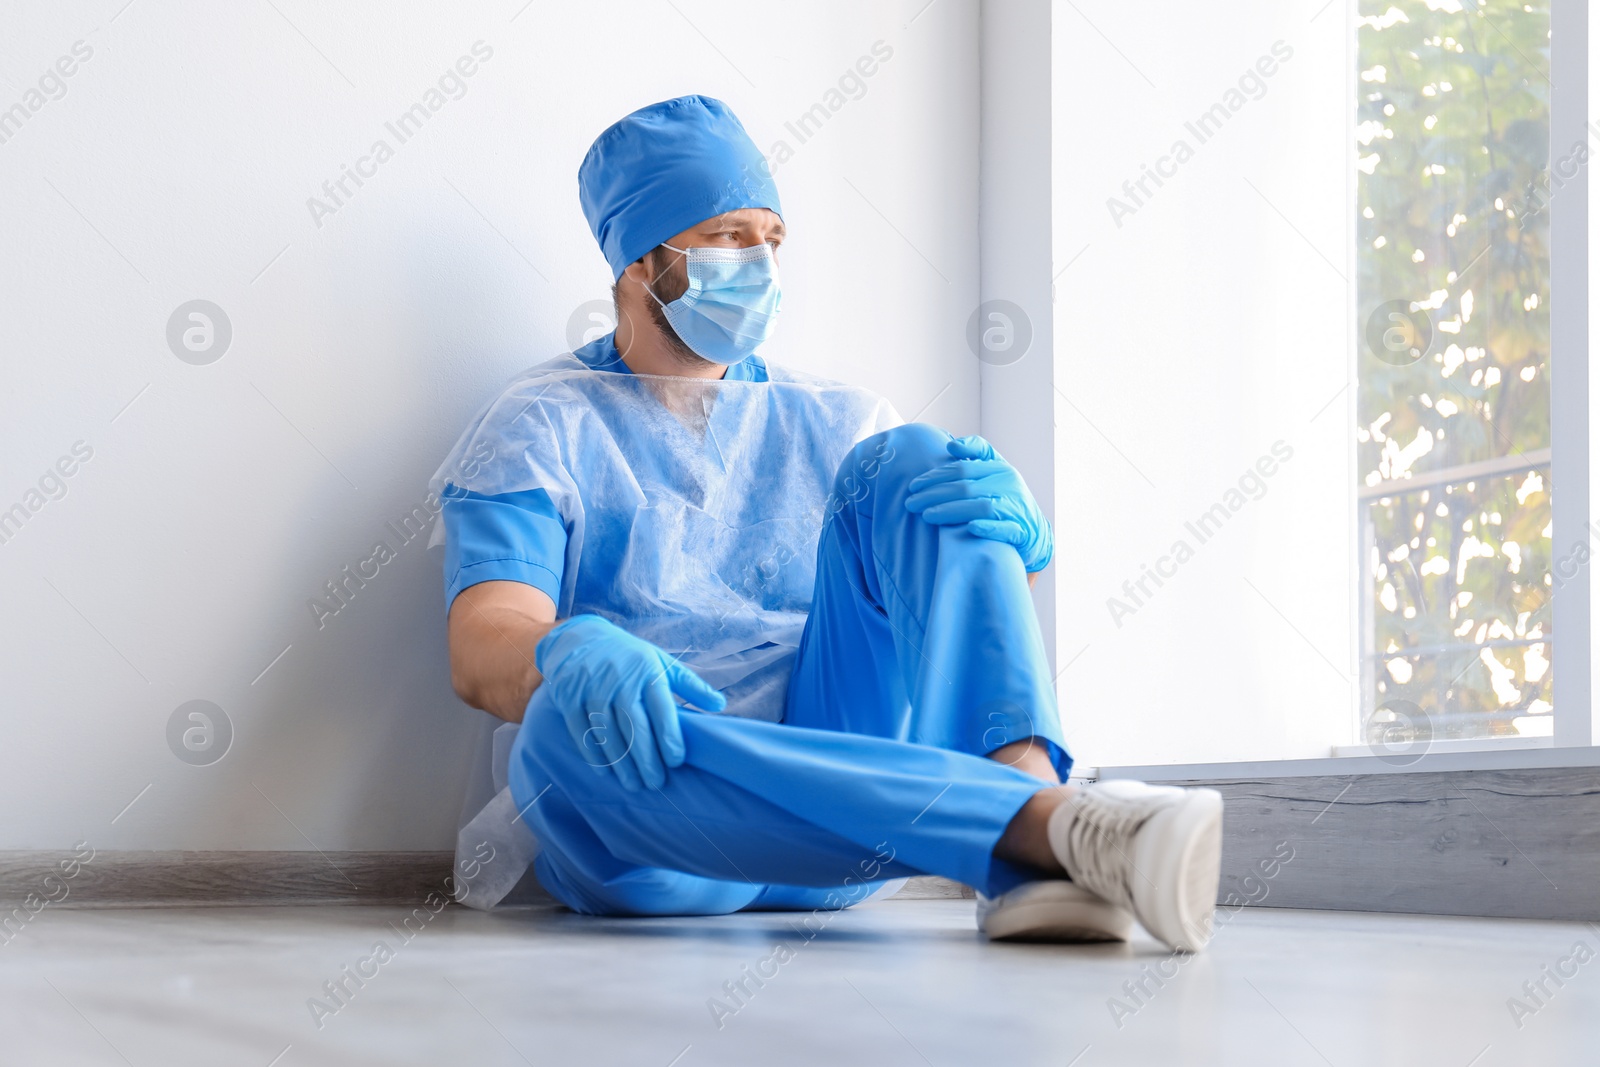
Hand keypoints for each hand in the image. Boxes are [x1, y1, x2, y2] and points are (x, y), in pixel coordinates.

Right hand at [533, 614, 725, 790]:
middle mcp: (620, 681)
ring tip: (633, 784)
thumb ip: (691, 686)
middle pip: (635, 729)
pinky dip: (595, 755)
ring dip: (622, 764)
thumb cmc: (630, 657)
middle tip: (655, 784)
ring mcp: (593, 690)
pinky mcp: (570, 698)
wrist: (580, 638)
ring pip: (609, 735)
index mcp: (648, 672)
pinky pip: (583, 732)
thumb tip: (721, 705)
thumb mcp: (662, 663)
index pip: (662, 712)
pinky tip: (606, 771)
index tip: (675, 762)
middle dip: (647, 761)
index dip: (670, 740)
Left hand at [904, 435, 1053, 572]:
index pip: (963, 468)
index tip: (914, 485)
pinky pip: (1005, 529)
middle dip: (934, 494)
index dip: (936, 476)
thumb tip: (951, 444)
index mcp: (1000, 468)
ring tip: (926, 515)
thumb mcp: (997, 471)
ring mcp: (1016, 509)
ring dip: (951, 511)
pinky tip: (970, 528)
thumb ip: (977, 454)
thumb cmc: (1007, 498)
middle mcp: (1009, 485)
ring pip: (981, 507)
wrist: (1036, 531)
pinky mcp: (1021, 532)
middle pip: (966, 487)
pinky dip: (988, 528)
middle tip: (911, 502)